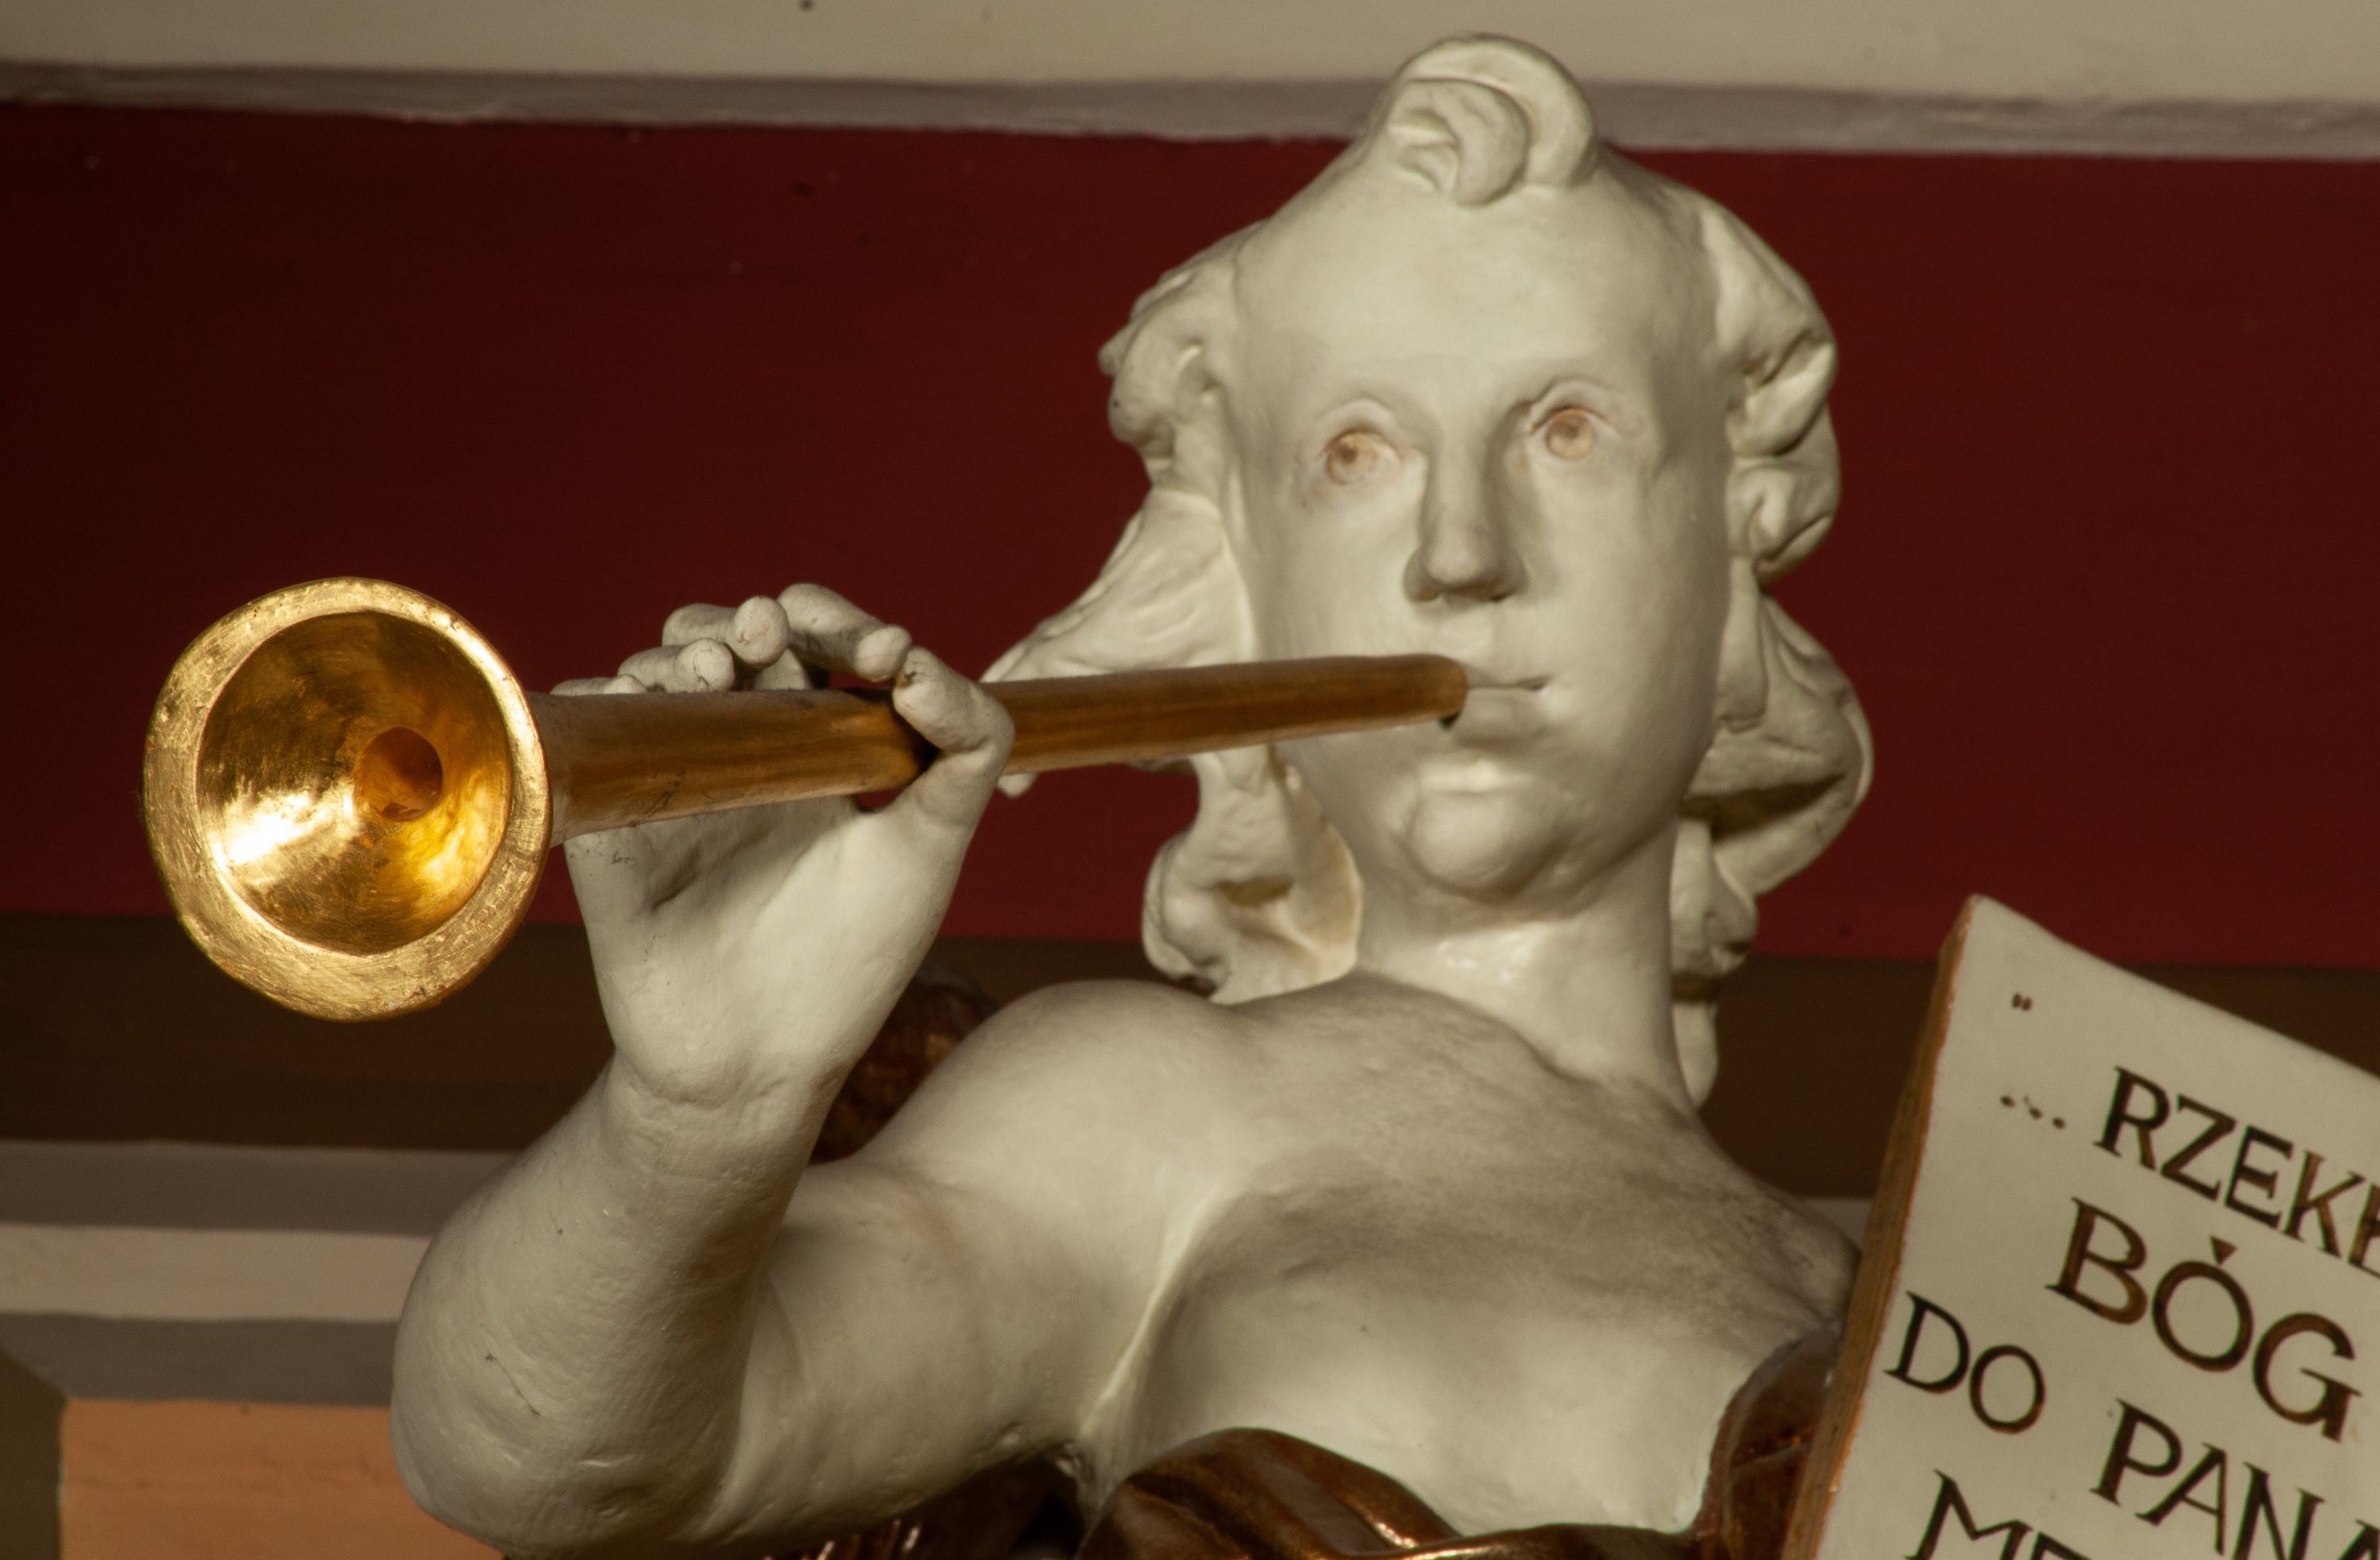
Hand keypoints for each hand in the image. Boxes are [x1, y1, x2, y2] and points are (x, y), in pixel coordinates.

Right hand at [556, 586, 1013, 1106]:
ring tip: (717, 668)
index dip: (843, 624)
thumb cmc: (852, 958)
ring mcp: (672, 781)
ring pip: (656, 674)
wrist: (764, 1061)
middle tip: (770, 629)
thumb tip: (923, 662)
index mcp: (816, 747)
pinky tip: (638, 697)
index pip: (819, 647)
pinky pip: (589, 735)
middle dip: (749, 620)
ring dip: (681, 651)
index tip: (886, 650)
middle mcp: (738, 750)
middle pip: (729, 640)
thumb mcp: (931, 849)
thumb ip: (965, 751)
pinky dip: (606, 698)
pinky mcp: (609, 821)